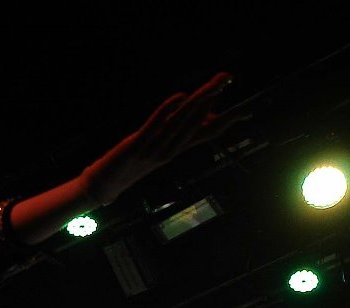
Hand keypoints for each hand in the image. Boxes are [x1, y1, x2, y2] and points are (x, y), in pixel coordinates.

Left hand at [82, 72, 235, 205]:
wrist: (103, 186)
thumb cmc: (128, 166)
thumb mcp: (155, 149)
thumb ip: (173, 135)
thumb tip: (190, 119)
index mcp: (176, 150)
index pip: (206, 134)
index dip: (226, 121)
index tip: (245, 110)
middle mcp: (169, 151)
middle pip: (197, 122)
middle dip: (213, 98)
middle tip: (229, 77)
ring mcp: (154, 150)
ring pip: (181, 122)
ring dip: (198, 101)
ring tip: (213, 83)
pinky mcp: (136, 147)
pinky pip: (155, 126)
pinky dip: (168, 110)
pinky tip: (179, 96)